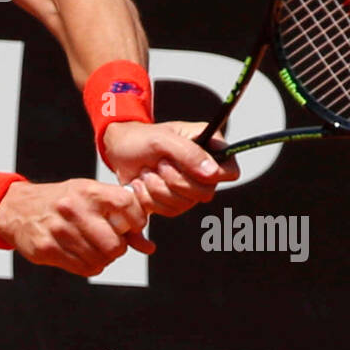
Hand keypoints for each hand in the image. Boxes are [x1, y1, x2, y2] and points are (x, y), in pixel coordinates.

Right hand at [0, 178, 156, 276]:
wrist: (18, 208)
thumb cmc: (63, 202)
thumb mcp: (90, 198)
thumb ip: (120, 216)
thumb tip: (147, 247)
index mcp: (87, 190)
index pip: (127, 204)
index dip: (137, 220)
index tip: (131, 226)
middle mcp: (73, 208)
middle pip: (114, 245)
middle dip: (117, 248)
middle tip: (110, 243)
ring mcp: (58, 230)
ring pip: (100, 261)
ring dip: (103, 259)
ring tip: (94, 248)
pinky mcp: (47, 249)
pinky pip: (83, 269)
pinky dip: (89, 266)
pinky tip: (82, 255)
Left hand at [101, 120, 240, 216]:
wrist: (119, 150)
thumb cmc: (141, 138)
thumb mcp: (162, 139)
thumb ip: (189, 153)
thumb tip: (213, 173)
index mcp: (208, 147)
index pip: (230, 171)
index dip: (213, 175)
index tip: (189, 167)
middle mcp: (203, 170)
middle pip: (206, 192)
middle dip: (176, 181)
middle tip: (160, 164)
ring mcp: (188, 188)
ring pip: (186, 204)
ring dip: (159, 189)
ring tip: (146, 172)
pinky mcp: (172, 202)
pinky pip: (170, 211)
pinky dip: (151, 199)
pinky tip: (141, 183)